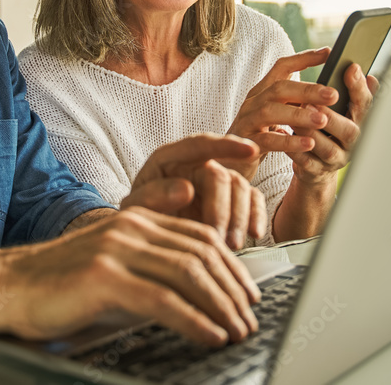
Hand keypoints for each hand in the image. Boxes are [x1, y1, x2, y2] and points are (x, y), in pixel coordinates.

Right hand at [0, 207, 260, 345]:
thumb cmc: (57, 284)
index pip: (200, 237)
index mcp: (136, 220)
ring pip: (189, 273)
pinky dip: (194, 320)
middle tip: (250, 317)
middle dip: (233, 288)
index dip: (231, 266)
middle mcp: (131, 227)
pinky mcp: (104, 276)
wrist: (6, 286)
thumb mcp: (111, 266)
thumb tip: (192, 293)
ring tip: (237, 330)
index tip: (247, 293)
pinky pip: (163, 299)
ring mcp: (117, 249)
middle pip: (202, 253)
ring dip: (221, 305)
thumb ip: (147, 268)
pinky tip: (210, 335)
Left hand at [120, 134, 267, 249]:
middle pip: (222, 177)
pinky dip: (256, 216)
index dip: (226, 145)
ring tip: (231, 245)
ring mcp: (215, 183)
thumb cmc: (138, 218)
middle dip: (223, 209)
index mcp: (169, 159)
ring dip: (241, 218)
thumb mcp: (134, 208)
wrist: (146, 240)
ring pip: (241, 189)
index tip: (250, 151)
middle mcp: (195, 165)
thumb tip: (186, 189)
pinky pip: (252, 201)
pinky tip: (254, 234)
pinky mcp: (230, 201)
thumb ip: (152, 196)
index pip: (199, 145)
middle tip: (219, 238)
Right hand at [227, 48, 339, 175]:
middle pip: (278, 88)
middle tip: (333, 94)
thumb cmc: (258, 137)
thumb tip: (325, 92)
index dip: (304, 58)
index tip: (329, 52)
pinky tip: (308, 144)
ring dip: (298, 114)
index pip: (282, 67)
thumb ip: (292, 102)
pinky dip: (289, 142)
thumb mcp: (274, 115)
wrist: (228, 163)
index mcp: (262, 92)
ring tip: (322, 120)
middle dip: (307, 89)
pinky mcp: (245, 144)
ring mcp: (247, 122)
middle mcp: (252, 103)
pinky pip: (267, 141)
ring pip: (270, 111)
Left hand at [289, 63, 378, 185]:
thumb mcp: (344, 113)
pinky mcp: (317, 171)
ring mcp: (335, 160)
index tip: (351, 68)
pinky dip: (295, 149)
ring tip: (294, 117)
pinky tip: (284, 133)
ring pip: (327, 148)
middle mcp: (352, 144)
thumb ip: (354, 95)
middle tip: (311, 101)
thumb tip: (369, 77)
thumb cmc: (330, 130)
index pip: (366, 106)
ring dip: (310, 131)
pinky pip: (306, 162)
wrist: (317, 165)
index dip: (360, 88)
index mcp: (360, 125)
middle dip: (331, 116)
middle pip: (349, 131)